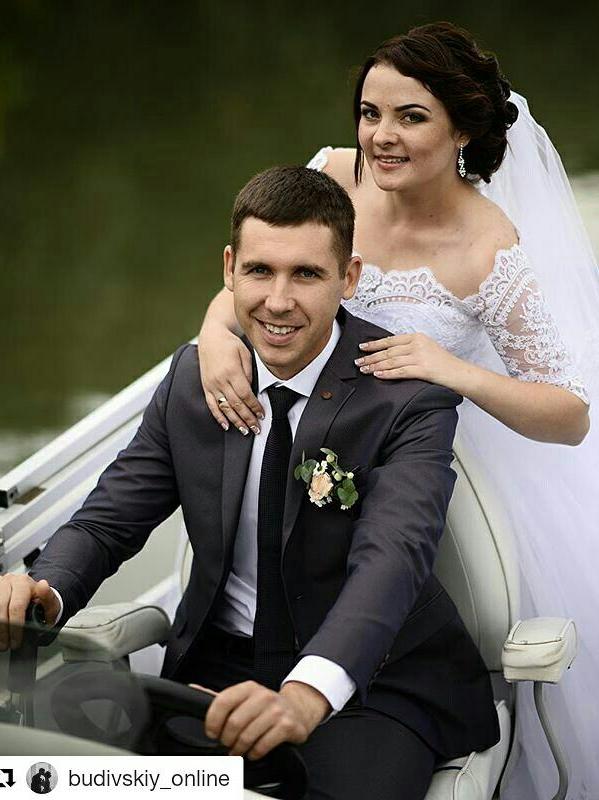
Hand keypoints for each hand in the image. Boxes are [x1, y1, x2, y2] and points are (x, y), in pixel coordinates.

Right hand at [0, 574, 60, 649]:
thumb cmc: (40, 601)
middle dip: (4, 631)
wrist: (32, 594)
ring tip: (2, 642)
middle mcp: (9, 582)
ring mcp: (0, 585)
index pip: (16, 607)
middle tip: (8, 645)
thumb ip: (48, 598)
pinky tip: (0, 634)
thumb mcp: (50, 601)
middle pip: (1, 608)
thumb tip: (43, 585)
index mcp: (23, 583)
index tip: (16, 641)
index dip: (15, 626)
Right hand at [198, 326, 263, 435]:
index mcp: (232, 372)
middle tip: (257, 429)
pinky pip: (212, 405)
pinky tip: (226, 425)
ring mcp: (212, 385)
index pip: (246, 395)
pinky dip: (219, 417)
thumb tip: (252, 391)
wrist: (211, 337)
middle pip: (236, 405)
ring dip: (236, 421)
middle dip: (248, 418)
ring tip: (245, 431)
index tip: (262, 415)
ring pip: (224, 408)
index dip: (254, 407)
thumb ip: (249, 373)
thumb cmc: (230, 344)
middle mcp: (220, 380)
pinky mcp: (206, 387)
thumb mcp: (244, 354)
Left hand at [201, 680, 329, 759]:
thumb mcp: (243, 698)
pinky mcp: (287, 725)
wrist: (297, 710)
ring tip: (239, 750)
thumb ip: (219, 698)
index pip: (223, 701)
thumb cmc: (265, 707)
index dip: (213, 720)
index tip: (212, 732)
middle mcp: (263, 696)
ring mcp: (276, 710)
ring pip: (247, 736)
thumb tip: (193, 689)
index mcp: (248, 688)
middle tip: (228, 744)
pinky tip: (254, 750)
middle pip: (234, 723)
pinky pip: (263, 745)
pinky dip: (254, 753)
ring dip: (239, 749)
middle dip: (227, 740)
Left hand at [355, 332, 462, 387]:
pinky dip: (388, 373)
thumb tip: (388, 353)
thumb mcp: (426, 348)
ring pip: (392, 361)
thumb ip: (409, 348)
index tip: (362, 347)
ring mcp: (421, 356)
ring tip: (364, 369)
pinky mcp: (424, 369)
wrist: (460, 373)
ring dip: (375, 365)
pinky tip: (378, 375)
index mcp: (417, 337)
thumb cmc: (442, 363)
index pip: (391, 340)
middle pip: (389, 351)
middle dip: (371, 357)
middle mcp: (417, 344)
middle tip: (358, 362)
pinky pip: (401, 371)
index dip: (375, 344)